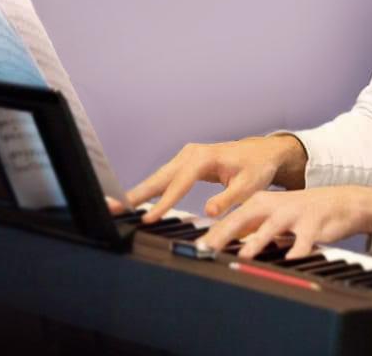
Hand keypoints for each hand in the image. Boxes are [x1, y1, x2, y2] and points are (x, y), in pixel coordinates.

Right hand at [122, 135, 306, 223]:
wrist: (260, 153)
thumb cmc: (256, 168)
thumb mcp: (250, 185)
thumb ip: (230, 198)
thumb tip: (209, 212)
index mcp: (206, 157)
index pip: (180, 182)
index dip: (164, 201)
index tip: (148, 218)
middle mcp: (191, 154)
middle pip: (160, 177)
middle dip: (135, 193)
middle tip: (112, 207)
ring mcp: (185, 157)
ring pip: (158, 178)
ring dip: (136, 193)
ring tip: (113, 207)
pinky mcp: (183, 164)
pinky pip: (163, 179)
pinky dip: (147, 190)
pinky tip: (132, 203)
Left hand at [197, 186, 371, 259]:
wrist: (339, 202)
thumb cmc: (299, 213)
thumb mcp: (271, 217)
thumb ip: (248, 229)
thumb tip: (218, 243)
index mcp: (259, 203)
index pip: (230, 219)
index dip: (211, 234)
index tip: (194, 250)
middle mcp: (273, 206)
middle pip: (244, 219)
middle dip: (224, 234)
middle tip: (206, 249)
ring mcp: (293, 214)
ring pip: (272, 228)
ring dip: (257, 241)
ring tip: (244, 254)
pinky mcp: (314, 224)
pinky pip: (305, 241)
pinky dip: (297, 251)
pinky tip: (292, 261)